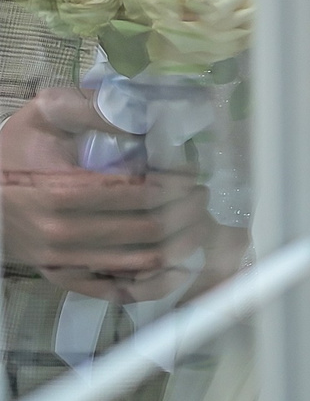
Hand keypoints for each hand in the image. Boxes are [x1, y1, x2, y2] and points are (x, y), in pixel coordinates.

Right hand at [0, 86, 216, 301]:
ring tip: (197, 220)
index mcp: (62, 192)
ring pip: (142, 262)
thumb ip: (92, 108)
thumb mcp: (44, 115)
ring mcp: (64, 261)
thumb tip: (145, 115)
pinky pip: (118, 292)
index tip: (191, 172)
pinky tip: (180, 267)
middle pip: (149, 229)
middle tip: (201, 194)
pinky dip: (156, 284)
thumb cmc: (13, 152)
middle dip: (187, 211)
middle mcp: (64, 234)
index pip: (139, 194)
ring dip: (182, 242)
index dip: (176, 184)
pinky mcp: (64, 278)